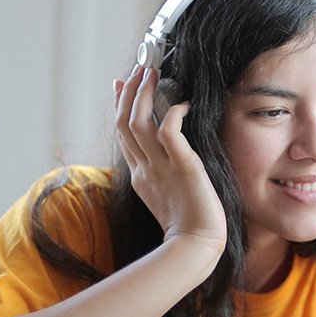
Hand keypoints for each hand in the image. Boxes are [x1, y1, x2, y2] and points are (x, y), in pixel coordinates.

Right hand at [115, 66, 226, 259]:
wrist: (196, 247)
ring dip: (144, 94)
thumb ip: (162, 171)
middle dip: (129, 92)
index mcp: (140, 175)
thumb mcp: (167, 194)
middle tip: (140, 69)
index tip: (120, 83)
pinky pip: (170, 132)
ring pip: (139, 122)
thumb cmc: (191, 224)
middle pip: (124, 122)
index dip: (119, 105)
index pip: (123, 133)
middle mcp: (145, 168)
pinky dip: (173, 113)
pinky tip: (183, 105)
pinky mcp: (183, 167)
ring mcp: (160, 168)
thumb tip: (168, 148)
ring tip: (153, 73)